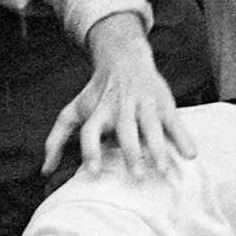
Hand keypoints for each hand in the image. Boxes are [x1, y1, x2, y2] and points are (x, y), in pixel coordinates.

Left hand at [43, 13, 195, 177]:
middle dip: (132, 153)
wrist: (124, 59)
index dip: (91, 150)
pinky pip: (173, 121)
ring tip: (164, 169)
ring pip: (151, 126)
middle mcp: (121, 108)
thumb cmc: (97, 94)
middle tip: (138, 176)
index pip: (91, 131)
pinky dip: (183, 137)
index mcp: (99, 112)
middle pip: (126, 130)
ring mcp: (144, 104)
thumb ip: (56, 140)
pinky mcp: (163, 102)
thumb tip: (44, 171)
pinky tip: (190, 154)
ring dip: (158, 147)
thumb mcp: (73, 111)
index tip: (92, 172)